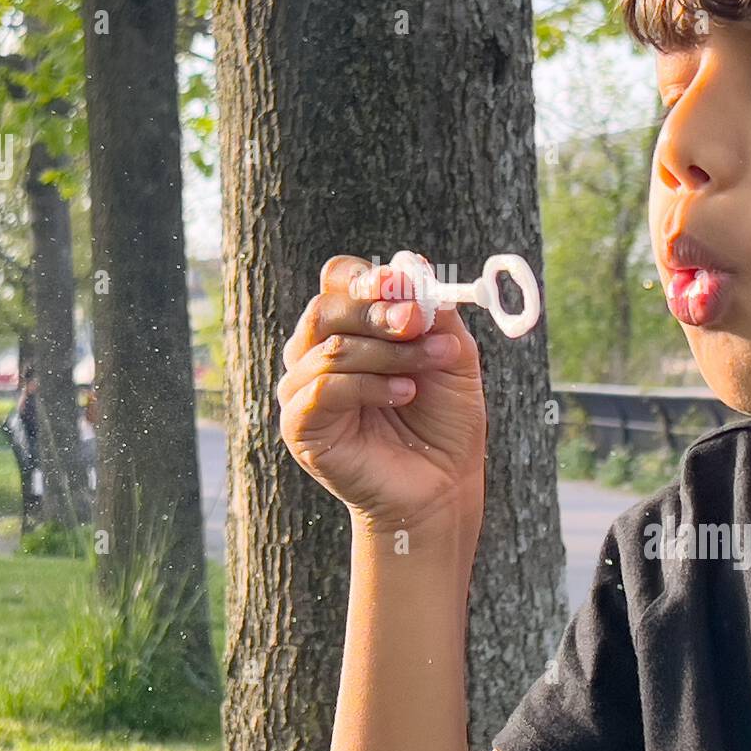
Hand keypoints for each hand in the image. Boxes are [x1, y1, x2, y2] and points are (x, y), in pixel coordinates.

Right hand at [278, 254, 487, 538]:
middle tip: (416, 322)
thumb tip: (413, 266)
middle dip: (377, 310)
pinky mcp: (299, 426)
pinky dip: (369, 385)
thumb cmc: (443, 420)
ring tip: (427, 369)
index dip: (367, 277)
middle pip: (327, 307)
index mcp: (350, 328)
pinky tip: (404, 393)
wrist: (442, 485)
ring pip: (330, 348)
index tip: (405, 283)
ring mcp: (302, 389)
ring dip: (386, 353)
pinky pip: (324, 389)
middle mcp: (317, 353)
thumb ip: (433, 312)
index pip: (339, 281)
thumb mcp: (451, 354)